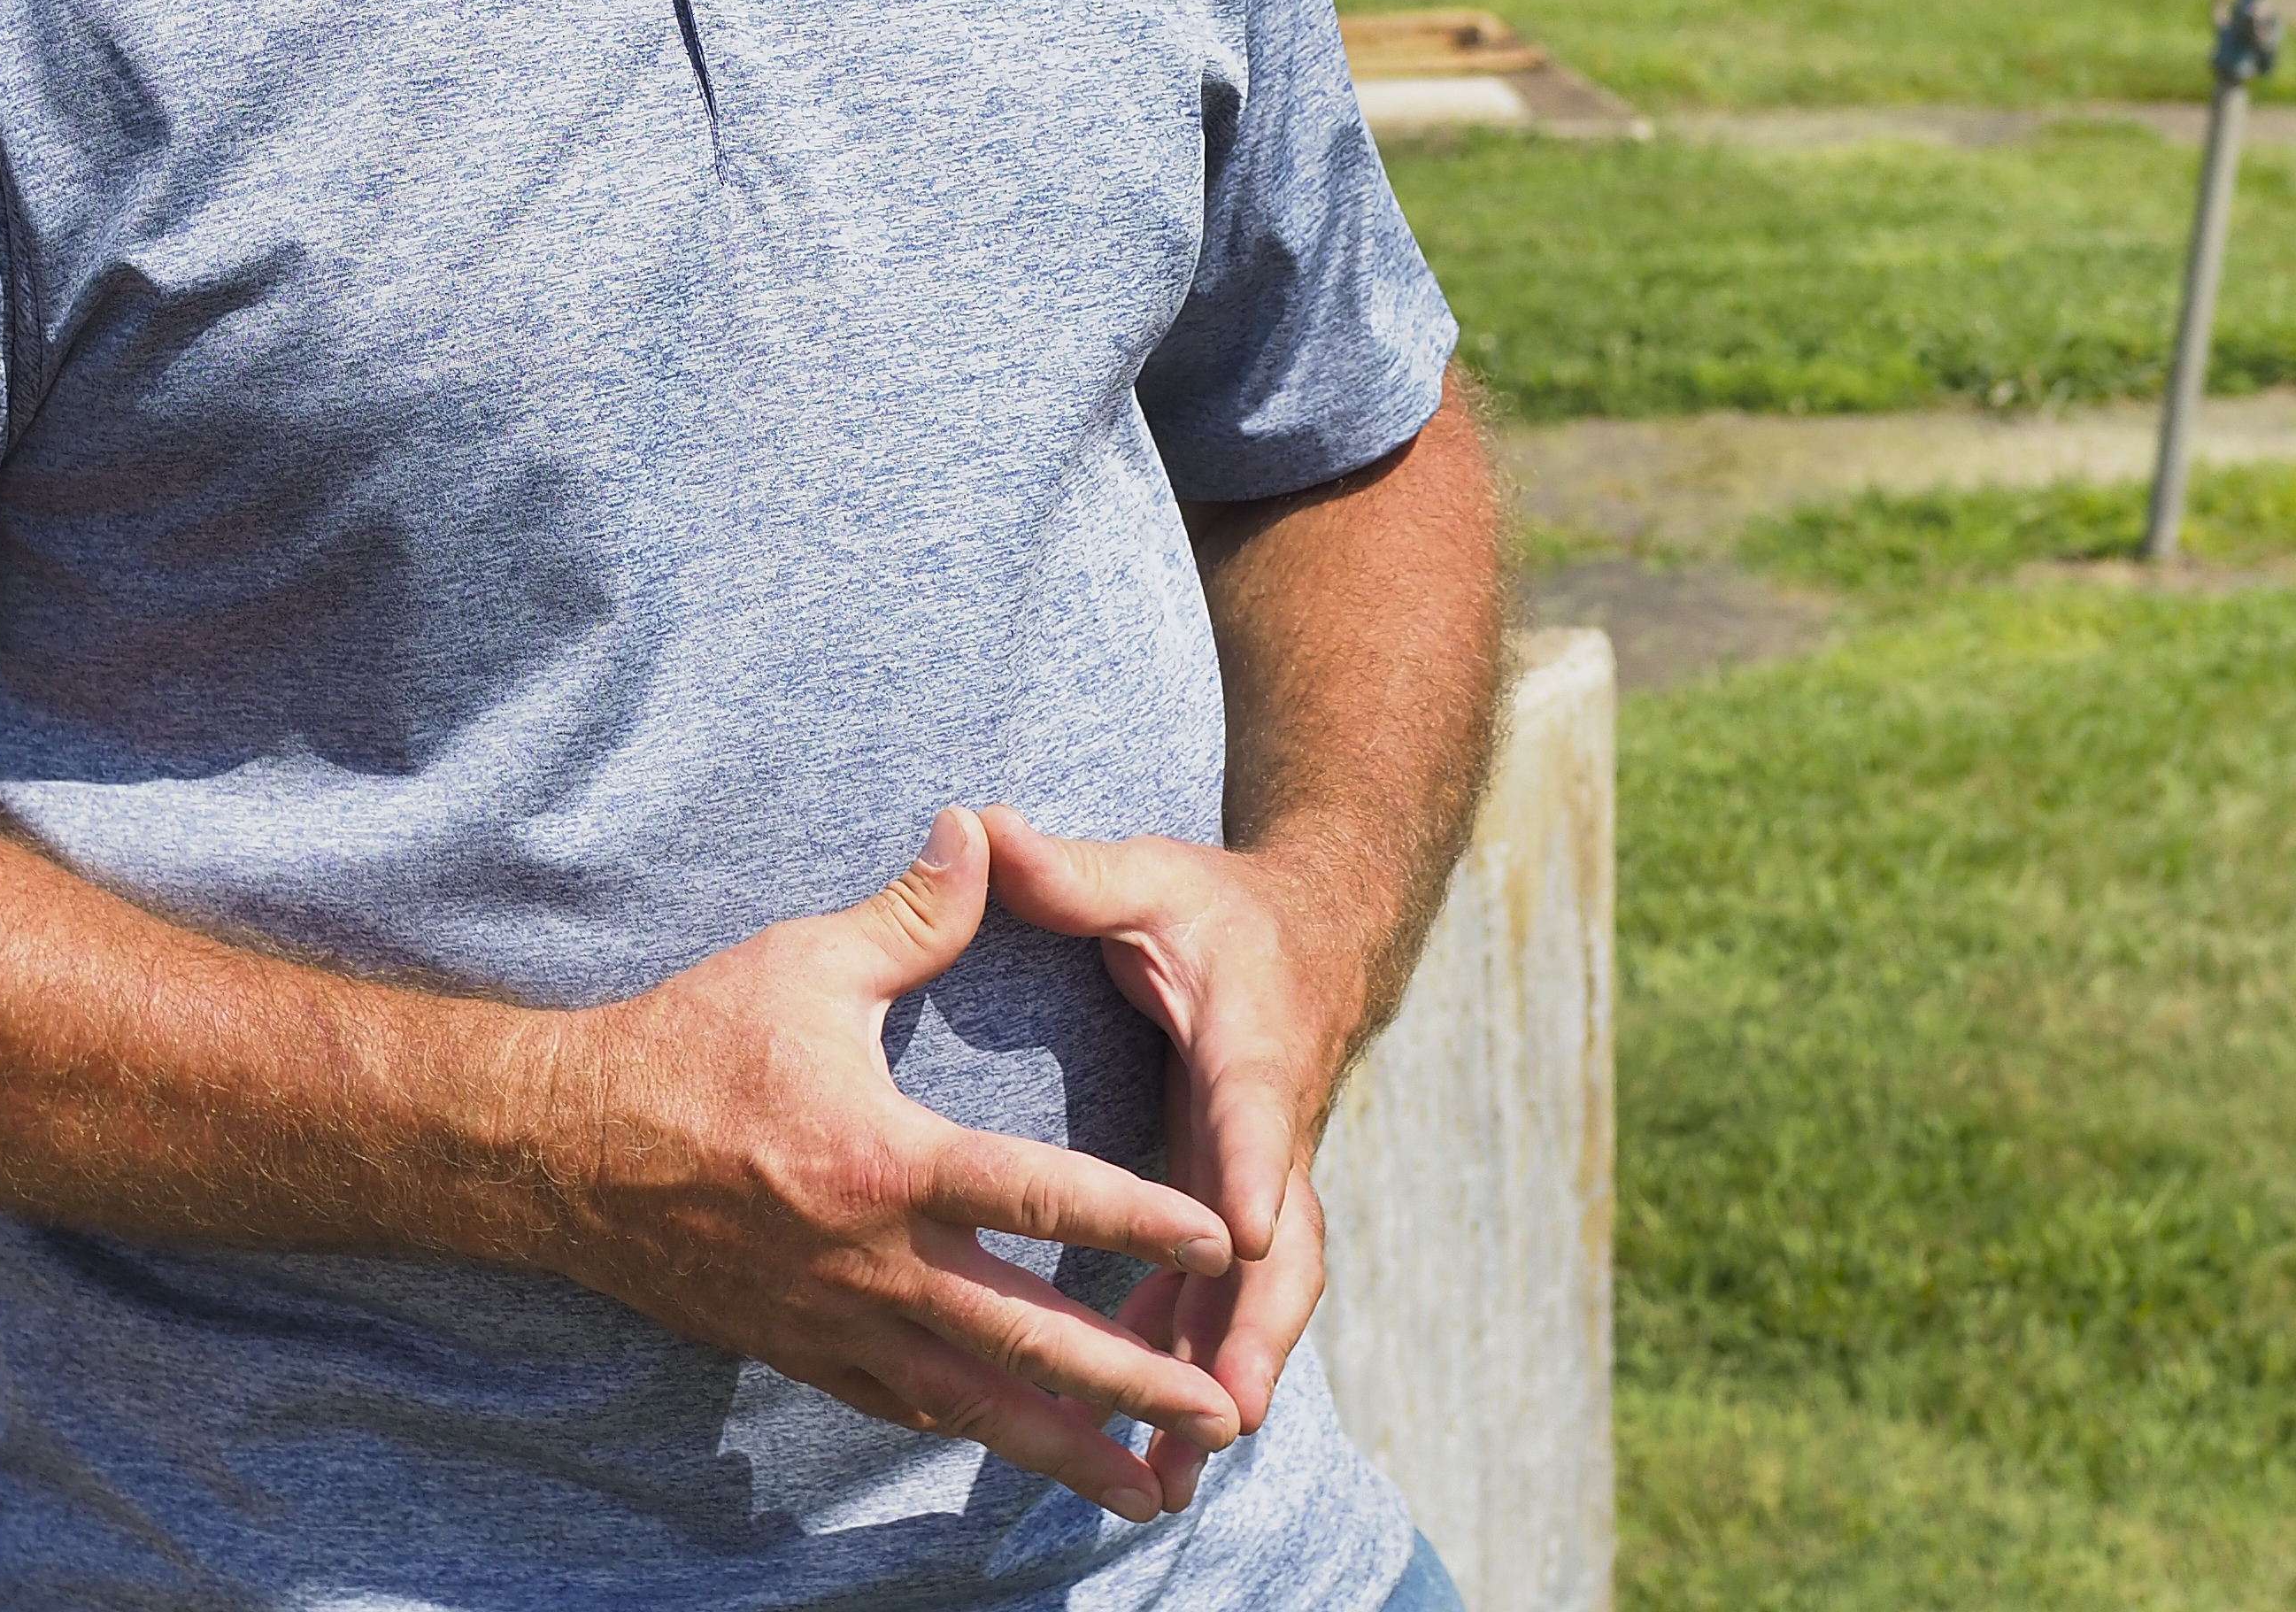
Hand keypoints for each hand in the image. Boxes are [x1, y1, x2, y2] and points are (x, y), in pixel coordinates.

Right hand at [521, 807, 1241, 1520]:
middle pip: (1026, 1336)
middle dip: (1131, 1382)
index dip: (1134, 1217)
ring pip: (973, 1401)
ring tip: (1151, 1492)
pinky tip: (1031, 1454)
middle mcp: (868, 1263)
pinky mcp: (800, 1351)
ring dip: (1066, 1448)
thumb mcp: (803, 963)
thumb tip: (983, 827)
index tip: (1219, 1239)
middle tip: (1224, 1423)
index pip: (1036, 1196)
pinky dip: (976, 1431)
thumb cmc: (687, 1045)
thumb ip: (913, 912)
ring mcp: (833, 1322)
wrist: (560, 1151)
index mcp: (883, 1162)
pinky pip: (905, 1407)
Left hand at [976, 815, 1365, 1503]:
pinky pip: (1229, 1299)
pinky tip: (1149, 1436)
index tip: (1250, 1230)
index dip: (1253, 1169)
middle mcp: (1267, 1127)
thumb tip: (980, 823)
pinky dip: (1197, 1361)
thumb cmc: (1216, 908)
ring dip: (1226, 1374)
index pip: (1253, 1111)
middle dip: (1254, 1329)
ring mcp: (1262, 1177)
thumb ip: (1065, 870)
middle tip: (1221, 1411)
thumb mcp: (1145, 877)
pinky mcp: (1242, 1208)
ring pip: (1265, 1293)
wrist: (1315, 931)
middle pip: (1284, 1242)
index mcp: (1246, 1043)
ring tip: (1174, 1472)